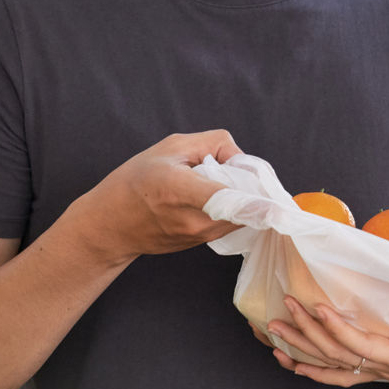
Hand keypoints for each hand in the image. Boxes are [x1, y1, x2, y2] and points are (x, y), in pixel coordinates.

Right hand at [72, 130, 241, 265]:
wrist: (110, 224)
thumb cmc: (135, 181)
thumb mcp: (170, 147)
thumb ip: (213, 143)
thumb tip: (242, 158)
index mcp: (181, 190)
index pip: (227, 201)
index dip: (256, 204)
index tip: (278, 207)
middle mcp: (192, 220)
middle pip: (242, 206)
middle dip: (246, 186)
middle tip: (226, 170)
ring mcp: (197, 238)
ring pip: (239, 216)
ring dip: (238, 199)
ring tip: (208, 184)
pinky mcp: (200, 245)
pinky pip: (228, 224)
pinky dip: (228, 210)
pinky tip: (204, 200)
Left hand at [266, 296, 388, 388]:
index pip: (361, 346)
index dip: (338, 328)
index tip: (318, 307)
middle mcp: (383, 369)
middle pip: (336, 354)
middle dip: (308, 331)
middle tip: (283, 308)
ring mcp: (378, 374)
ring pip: (330, 365)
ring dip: (301, 349)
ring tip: (272, 332)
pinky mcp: (379, 373)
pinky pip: (337, 374)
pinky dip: (311, 368)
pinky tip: (290, 361)